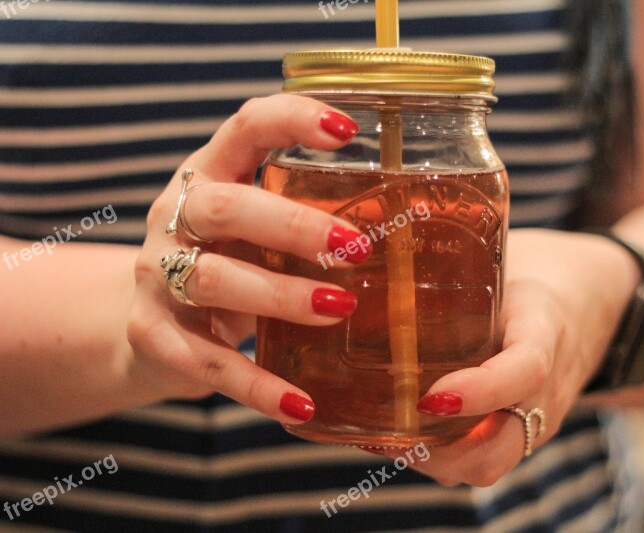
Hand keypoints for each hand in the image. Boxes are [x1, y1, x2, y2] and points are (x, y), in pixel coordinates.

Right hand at [126, 95, 368, 423]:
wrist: (145, 324)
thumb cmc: (230, 262)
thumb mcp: (260, 229)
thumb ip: (314, 218)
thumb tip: (420, 217)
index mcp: (211, 174)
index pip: (245, 127)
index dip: (291, 119)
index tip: (349, 130)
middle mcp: (176, 217)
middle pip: (224, 207)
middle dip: (292, 224)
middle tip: (354, 247)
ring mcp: (156, 275)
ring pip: (213, 280)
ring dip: (280, 296)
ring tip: (338, 310)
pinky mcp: (152, 334)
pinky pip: (207, 362)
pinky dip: (257, 386)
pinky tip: (302, 404)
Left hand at [379, 230, 639, 485]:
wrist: (595, 300)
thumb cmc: (536, 274)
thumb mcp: (504, 260)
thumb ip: (454, 263)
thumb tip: (378, 256)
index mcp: (545, 329)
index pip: (526, 372)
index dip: (480, 392)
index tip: (430, 397)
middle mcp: (547, 389)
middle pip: (499, 448)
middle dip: (438, 452)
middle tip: (384, 427)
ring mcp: (538, 418)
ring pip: (487, 464)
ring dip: (433, 460)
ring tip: (381, 435)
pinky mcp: (524, 431)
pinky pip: (484, 459)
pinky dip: (442, 457)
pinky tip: (402, 434)